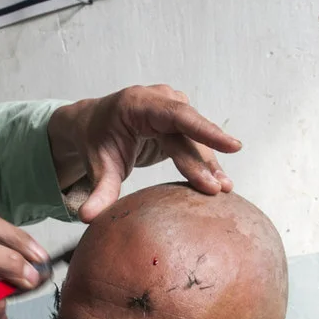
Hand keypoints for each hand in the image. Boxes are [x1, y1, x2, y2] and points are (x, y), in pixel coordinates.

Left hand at [47, 85, 240, 221]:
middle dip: (206, 160)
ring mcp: (171, 109)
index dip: (206, 131)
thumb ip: (99, 191)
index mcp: (138, 104)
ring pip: (196, 138)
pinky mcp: (177, 123)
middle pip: (189, 132)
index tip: (232, 146)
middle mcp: (159, 100)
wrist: (92, 126)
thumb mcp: (98, 166)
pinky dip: (205, 162)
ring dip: (210, 163)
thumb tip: (86, 217)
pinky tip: (218, 182)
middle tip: (220, 188)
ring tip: (224, 188)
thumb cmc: (96, 142)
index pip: (177, 115)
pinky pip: (195, 142)